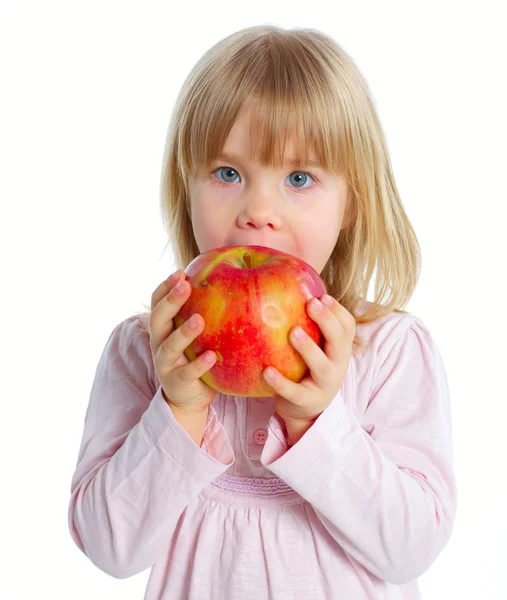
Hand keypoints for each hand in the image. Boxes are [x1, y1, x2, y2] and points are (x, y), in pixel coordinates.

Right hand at [148, 270, 216, 413]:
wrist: (188, 397)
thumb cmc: (193, 355)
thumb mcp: (193, 333)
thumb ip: (200, 311)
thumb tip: (228, 279)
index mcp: (162, 327)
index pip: (157, 302)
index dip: (165, 286)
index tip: (180, 272)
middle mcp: (159, 343)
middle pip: (158, 319)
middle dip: (171, 301)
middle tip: (186, 286)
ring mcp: (165, 364)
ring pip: (169, 346)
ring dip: (184, 332)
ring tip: (199, 320)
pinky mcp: (177, 382)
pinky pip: (187, 373)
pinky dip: (198, 364)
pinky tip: (212, 356)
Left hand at [262, 294, 355, 429]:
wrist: (308, 412)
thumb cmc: (308, 371)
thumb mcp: (317, 350)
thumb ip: (311, 327)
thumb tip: (290, 292)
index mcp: (340, 350)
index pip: (347, 326)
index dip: (337, 310)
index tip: (322, 296)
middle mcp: (337, 365)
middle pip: (339, 341)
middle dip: (327, 321)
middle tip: (311, 304)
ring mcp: (324, 384)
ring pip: (321, 365)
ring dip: (308, 348)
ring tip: (293, 332)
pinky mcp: (307, 401)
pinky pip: (294, 391)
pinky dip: (280, 382)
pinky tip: (266, 371)